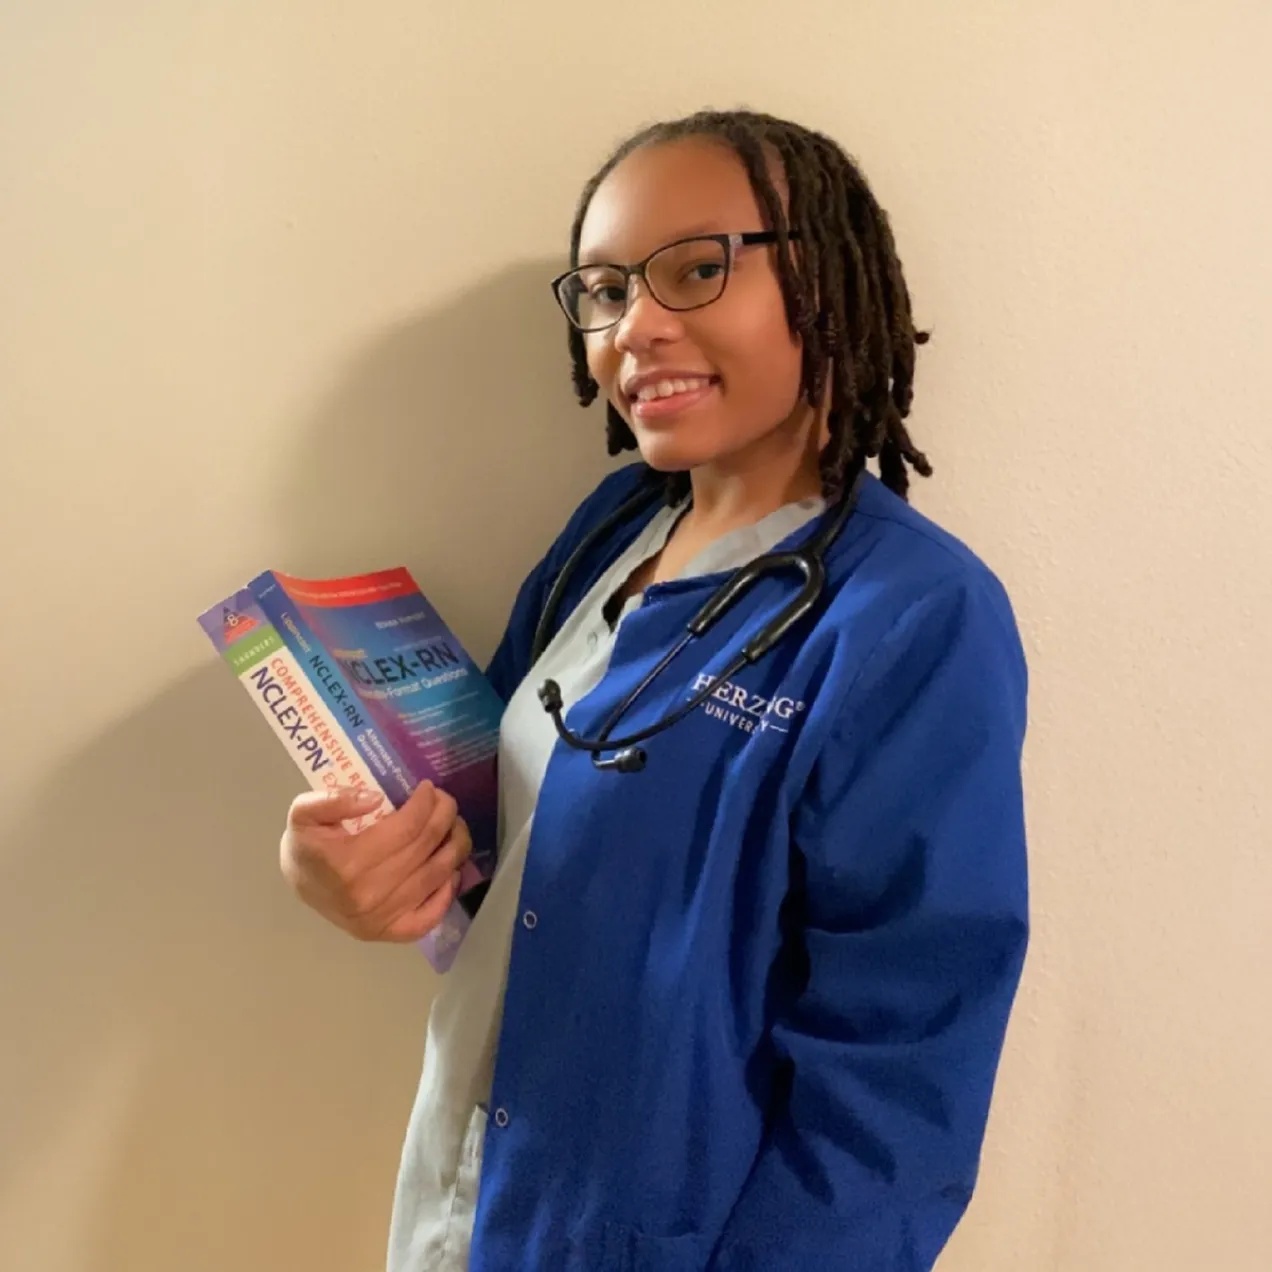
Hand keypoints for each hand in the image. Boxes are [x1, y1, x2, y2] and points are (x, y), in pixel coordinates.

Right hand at [279, 781, 471, 943]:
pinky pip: (430, 916)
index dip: (426, 804)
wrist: (298, 884)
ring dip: (455, 846)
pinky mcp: (388, 933)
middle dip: (444, 817)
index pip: (407, 828)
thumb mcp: (305, 812)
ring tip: (455, 826)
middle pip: (425, 848)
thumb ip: (334, 799)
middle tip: (446, 802)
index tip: (429, 788)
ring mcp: (380, 919)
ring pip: (436, 876)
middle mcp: (367, 895)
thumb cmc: (307, 846)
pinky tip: (452, 869)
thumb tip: (375, 799)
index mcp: (348, 863)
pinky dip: (447, 892)